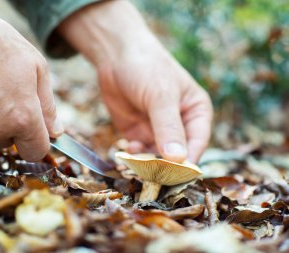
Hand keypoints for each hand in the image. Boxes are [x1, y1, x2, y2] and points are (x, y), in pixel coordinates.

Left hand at [58, 1, 211, 162]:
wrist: (115, 56)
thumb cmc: (146, 68)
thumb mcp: (160, 96)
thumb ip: (168, 127)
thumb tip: (179, 159)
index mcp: (196, 113)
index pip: (198, 143)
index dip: (188, 160)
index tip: (176, 174)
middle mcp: (179, 125)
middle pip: (177, 155)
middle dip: (166, 165)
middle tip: (153, 173)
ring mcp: (157, 130)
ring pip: (157, 157)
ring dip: (148, 163)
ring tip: (137, 162)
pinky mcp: (138, 133)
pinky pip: (139, 153)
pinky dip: (134, 156)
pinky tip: (128, 148)